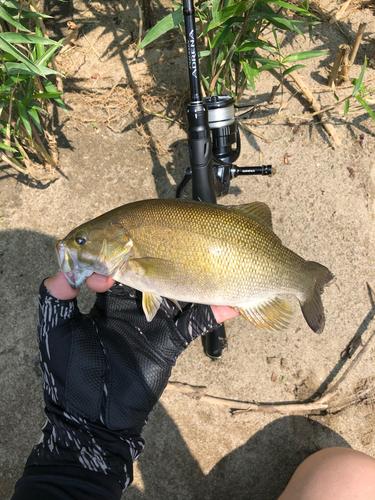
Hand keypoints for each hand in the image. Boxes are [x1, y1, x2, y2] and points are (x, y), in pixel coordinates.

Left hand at [29, 272, 236, 491]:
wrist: (92, 418)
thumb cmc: (69, 374)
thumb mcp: (56, 332)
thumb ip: (55, 299)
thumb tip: (64, 270)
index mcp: (107, 301)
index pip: (117, 267)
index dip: (114, 260)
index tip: (106, 272)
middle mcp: (133, 307)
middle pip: (151, 272)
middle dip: (159, 257)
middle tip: (173, 241)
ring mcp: (154, 324)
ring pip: (177, 293)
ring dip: (192, 278)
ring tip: (209, 259)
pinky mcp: (169, 343)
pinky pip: (192, 326)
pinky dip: (211, 314)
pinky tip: (230, 303)